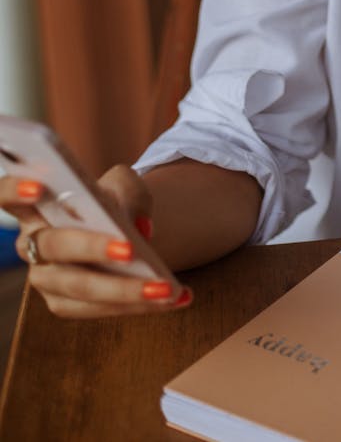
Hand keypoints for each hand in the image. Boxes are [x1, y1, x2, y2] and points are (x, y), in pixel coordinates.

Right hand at [1, 165, 191, 317]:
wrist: (124, 226)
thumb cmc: (115, 198)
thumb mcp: (124, 183)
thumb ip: (128, 193)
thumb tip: (139, 227)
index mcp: (36, 204)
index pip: (7, 194)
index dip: (15, 190)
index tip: (38, 187)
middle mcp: (31, 243)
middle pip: (54, 246)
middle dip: (92, 248)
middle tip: (131, 250)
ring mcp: (45, 278)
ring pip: (79, 287)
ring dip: (125, 290)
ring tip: (167, 288)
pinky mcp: (64, 303)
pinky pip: (96, 309)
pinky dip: (135, 304)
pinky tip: (172, 298)